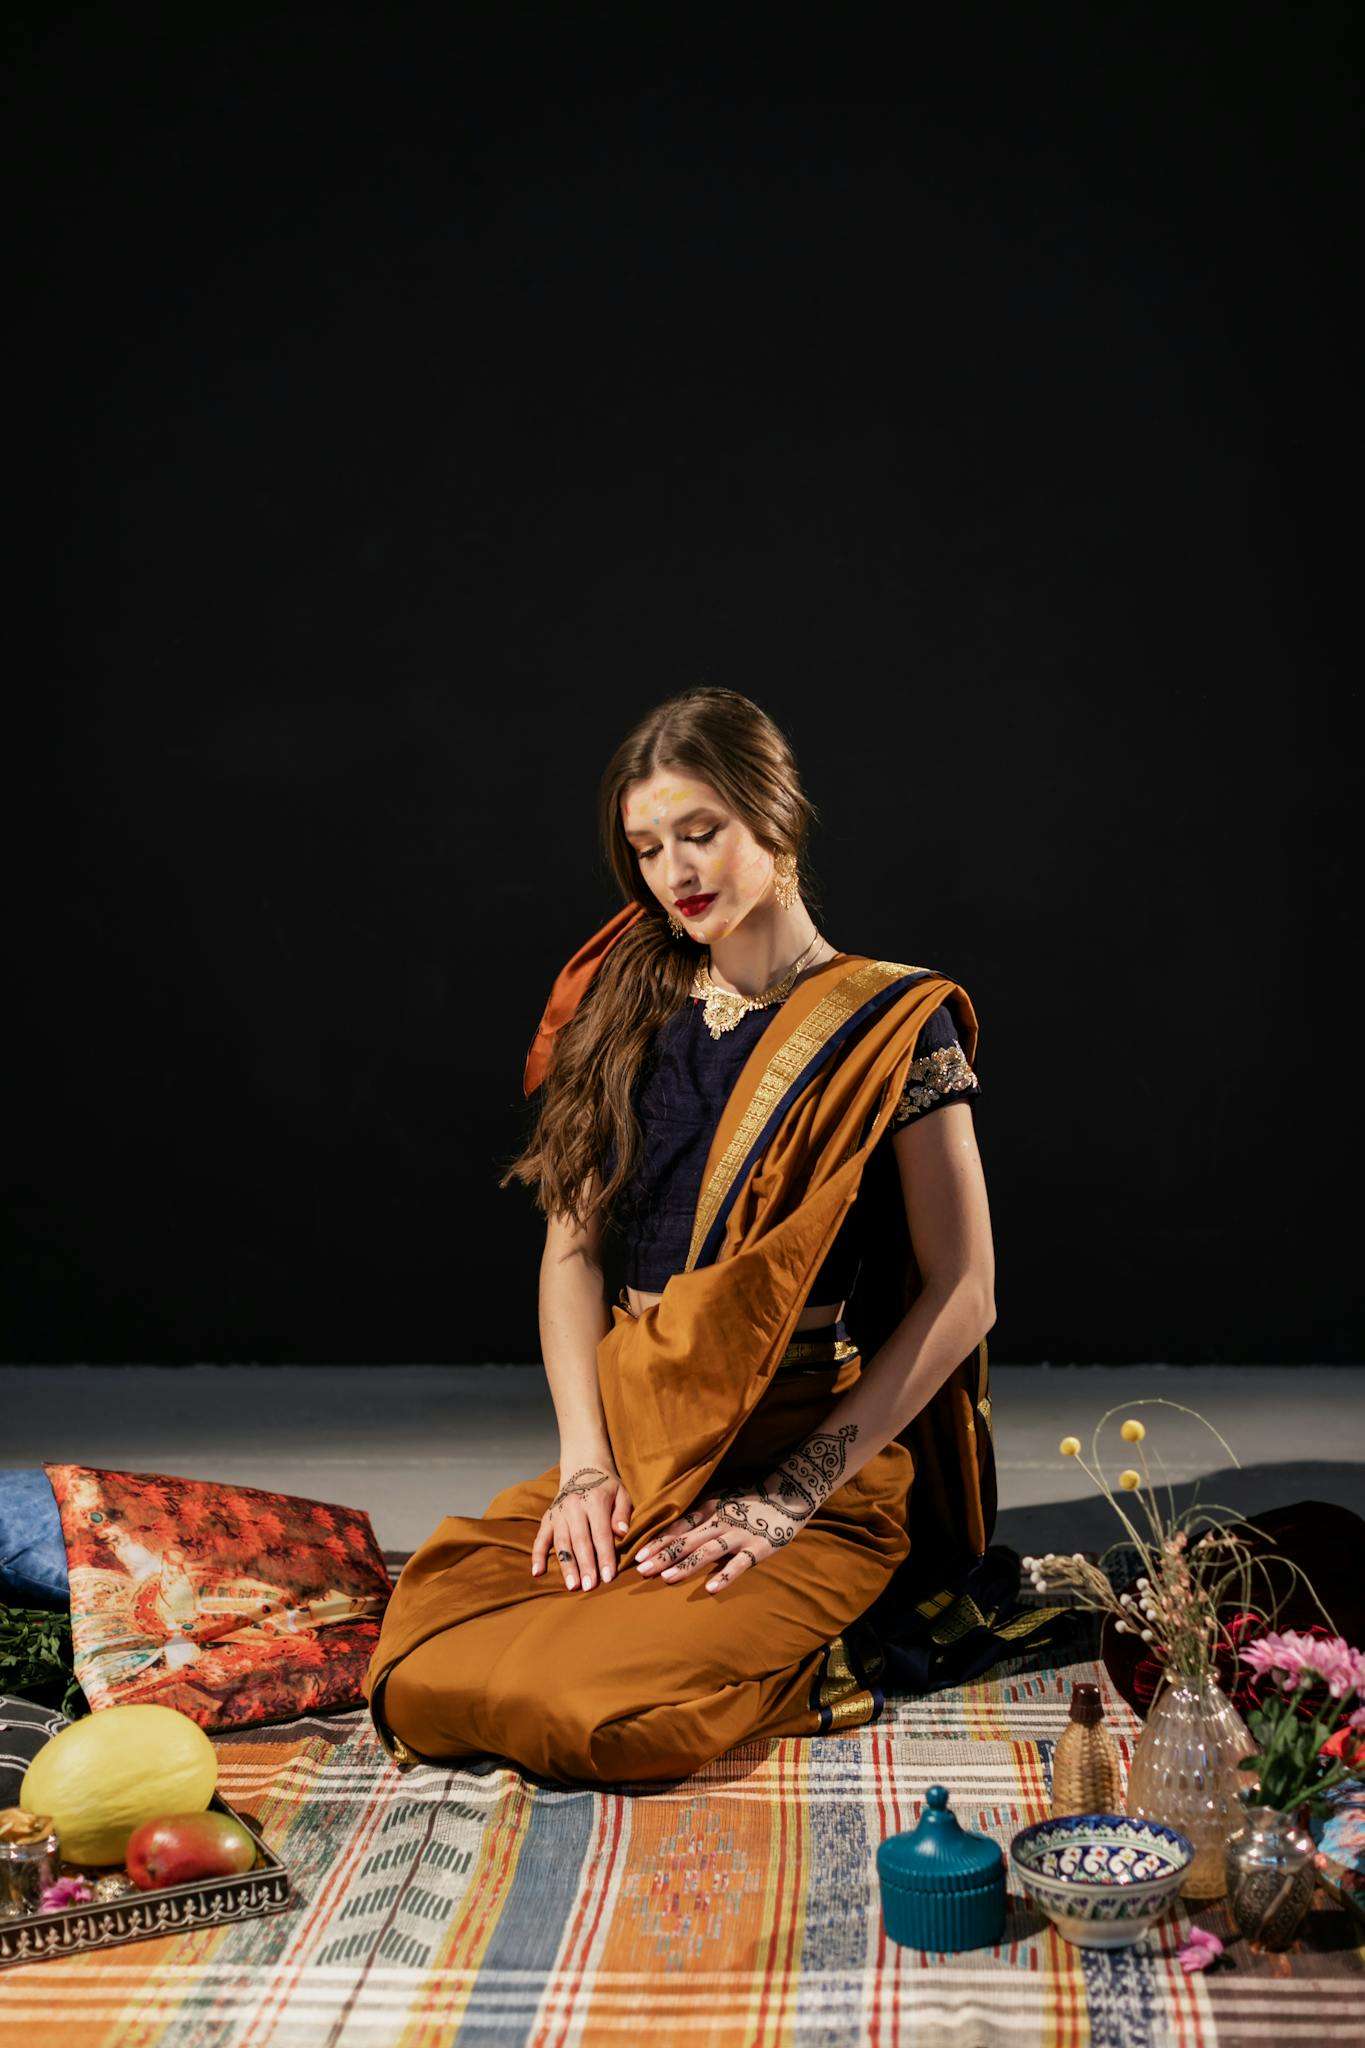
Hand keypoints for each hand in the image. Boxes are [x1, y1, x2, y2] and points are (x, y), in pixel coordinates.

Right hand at [531, 1460, 633, 1590]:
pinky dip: (537, 1555)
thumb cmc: (606, 1486)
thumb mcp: (621, 1493)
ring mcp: (559, 1513)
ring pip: (561, 1542)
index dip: (605, 1556)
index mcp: (595, 1501)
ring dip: (566, 1566)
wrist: (582, 1466)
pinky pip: (540, 1538)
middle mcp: (574, 1507)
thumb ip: (623, 1513)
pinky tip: (538, 1573)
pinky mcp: (548, 1518)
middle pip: (580, 1541)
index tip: (609, 1577)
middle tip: (589, 1587)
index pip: (601, 1534)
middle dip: (585, 1566)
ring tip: (572, 1586)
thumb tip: (622, 1533)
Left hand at [633, 1425, 858, 1592]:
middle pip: (687, 1541)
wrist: (788, 1493)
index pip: (678, 1528)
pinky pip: (739, 1565)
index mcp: (709, 1509)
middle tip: (641, 1570)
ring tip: (666, 1579)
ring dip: (685, 1565)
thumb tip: (668, 1533)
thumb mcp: (720, 1501)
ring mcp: (739, 1535)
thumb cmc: (748, 1499)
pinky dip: (724, 1576)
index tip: (637, 1555)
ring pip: (707, 1552)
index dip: (657, 1542)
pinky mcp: (758, 1548)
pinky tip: (710, 1589)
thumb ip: (697, 1517)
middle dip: (662, 1556)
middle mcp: (720, 1521)